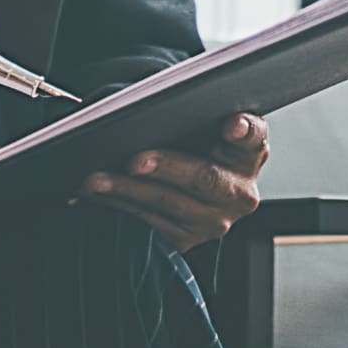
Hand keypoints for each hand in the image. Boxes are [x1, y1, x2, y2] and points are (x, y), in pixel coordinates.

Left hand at [78, 114, 269, 252]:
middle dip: (166, 167)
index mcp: (249, 154)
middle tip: (134, 161)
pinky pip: (147, 222)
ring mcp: (213, 221)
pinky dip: (116, 206)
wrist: (180, 187)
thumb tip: (153, 107)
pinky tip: (94, 195)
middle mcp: (238, 192)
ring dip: (125, 190)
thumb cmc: (187, 146)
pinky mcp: (185, 239)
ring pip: (167, 203)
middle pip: (204, 177)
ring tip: (95, 179)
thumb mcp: (197, 128)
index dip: (244, 130)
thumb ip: (192, 115)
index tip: (230, 125)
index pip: (254, 138)